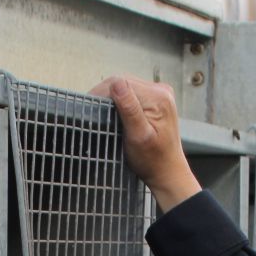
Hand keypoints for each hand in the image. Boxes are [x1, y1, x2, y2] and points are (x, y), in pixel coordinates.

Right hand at [90, 76, 200, 212]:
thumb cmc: (153, 160)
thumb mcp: (138, 136)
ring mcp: (159, 94)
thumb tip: (116, 84)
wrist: (167, 172)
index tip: (89, 107)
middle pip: (124, 82)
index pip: (122, 82)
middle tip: (93, 113)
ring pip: (126, 87)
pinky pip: (132, 94)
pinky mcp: (156, 100)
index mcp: (158, 97)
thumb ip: (129, 109)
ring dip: (112, 99)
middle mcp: (161, 91)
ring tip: (101, 114)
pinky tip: (115, 114)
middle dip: (106, 96)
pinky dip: (121, 102)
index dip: (102, 93)